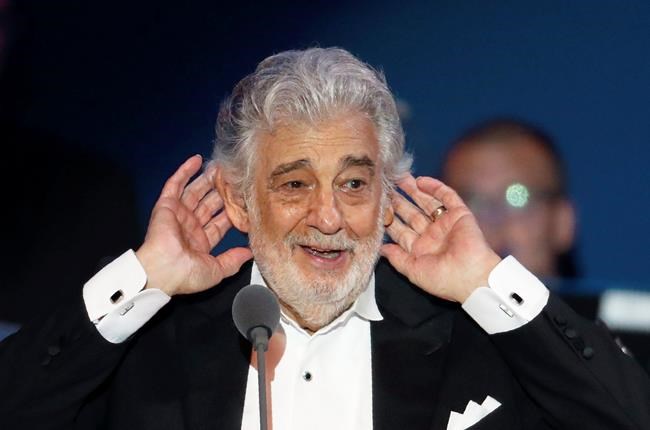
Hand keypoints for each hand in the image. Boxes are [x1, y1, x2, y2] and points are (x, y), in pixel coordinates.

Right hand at [135, 155, 252, 295]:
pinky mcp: (166, 205)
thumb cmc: (187, 274)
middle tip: (234, 179)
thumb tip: (250, 253)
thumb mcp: (217, 271)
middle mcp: (190, 227)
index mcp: (200, 243)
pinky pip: (175, 185)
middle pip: (209, 204)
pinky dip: (185, 171)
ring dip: (207, 179)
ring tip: (220, 167)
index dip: (231, 212)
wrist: (163, 270)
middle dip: (221, 192)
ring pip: (195, 192)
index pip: (220, 223)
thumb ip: (233, 260)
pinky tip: (197, 160)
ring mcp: (178, 215)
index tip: (245, 200)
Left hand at [381, 175, 500, 302]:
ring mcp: (446, 224)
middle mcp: (432, 236)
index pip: (401, 231)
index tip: (376, 208)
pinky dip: (435, 187)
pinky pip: (447, 197)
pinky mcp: (460, 215)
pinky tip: (421, 181)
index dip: (389, 219)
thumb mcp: (413, 271)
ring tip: (401, 178)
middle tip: (386, 187)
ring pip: (427, 203)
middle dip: (399, 201)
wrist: (472, 277)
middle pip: (412, 214)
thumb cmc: (444, 280)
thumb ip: (397, 259)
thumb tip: (381, 249)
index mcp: (420, 250)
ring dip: (414, 191)